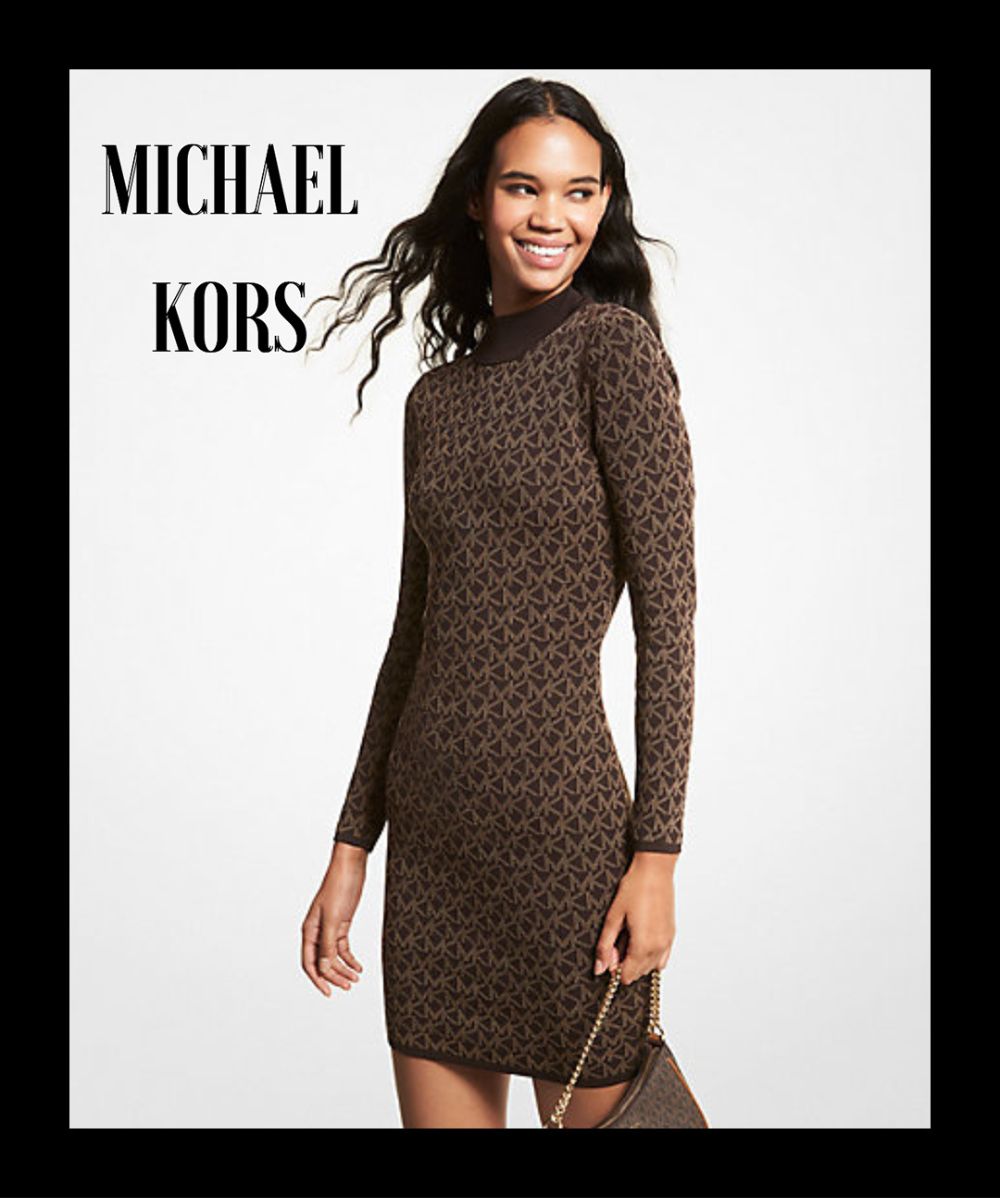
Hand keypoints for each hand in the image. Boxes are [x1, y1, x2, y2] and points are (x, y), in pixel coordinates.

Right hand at [301, 842, 367, 995]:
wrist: (351, 867)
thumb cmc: (339, 887)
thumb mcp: (334, 919)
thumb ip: (328, 945)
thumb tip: (324, 968)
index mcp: (309, 931)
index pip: (309, 963)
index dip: (318, 980)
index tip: (328, 992)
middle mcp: (317, 932)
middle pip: (322, 962)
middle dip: (334, 976)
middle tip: (348, 986)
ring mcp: (329, 928)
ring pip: (333, 956)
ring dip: (343, 968)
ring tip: (356, 978)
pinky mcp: (341, 923)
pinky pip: (342, 947)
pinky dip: (350, 958)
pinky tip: (358, 966)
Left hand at [593, 854, 676, 985]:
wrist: (655, 870)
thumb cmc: (636, 888)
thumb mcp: (614, 916)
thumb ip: (605, 945)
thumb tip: (600, 968)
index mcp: (643, 945)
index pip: (628, 975)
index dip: (614, 967)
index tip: (608, 953)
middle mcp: (659, 947)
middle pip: (639, 973)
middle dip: (625, 963)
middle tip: (616, 941)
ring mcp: (667, 941)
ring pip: (651, 966)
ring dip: (638, 960)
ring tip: (628, 937)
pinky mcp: (671, 934)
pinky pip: (662, 958)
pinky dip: (651, 956)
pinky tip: (642, 941)